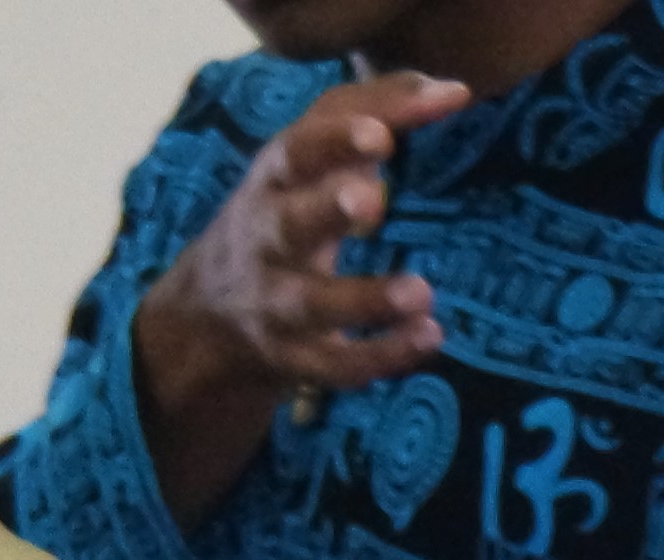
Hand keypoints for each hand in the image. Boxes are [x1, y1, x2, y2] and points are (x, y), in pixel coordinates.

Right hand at [135, 72, 467, 412]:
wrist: (208, 312)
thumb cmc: (287, 203)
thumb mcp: (312, 148)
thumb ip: (379, 107)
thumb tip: (455, 91)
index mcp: (274, 181)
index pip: (296, 153)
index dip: (333, 142)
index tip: (379, 136)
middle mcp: (268, 241)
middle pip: (289, 224)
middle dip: (326, 210)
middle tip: (371, 201)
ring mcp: (278, 304)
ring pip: (315, 305)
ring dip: (366, 301)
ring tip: (420, 293)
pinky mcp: (297, 358)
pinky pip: (337, 365)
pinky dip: (384, 356)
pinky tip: (430, 337)